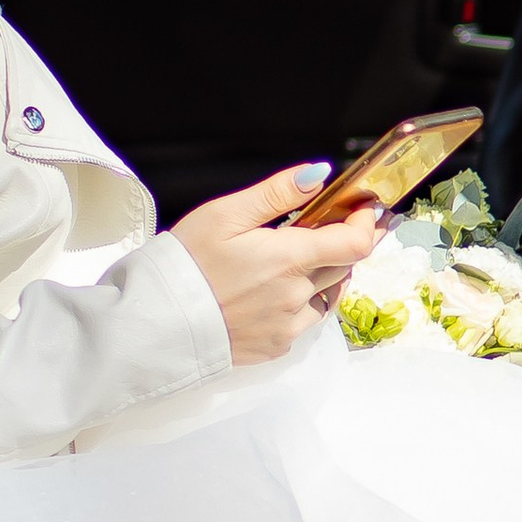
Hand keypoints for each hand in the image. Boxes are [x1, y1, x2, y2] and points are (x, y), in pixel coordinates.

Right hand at [171, 164, 384, 364]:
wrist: (155, 323)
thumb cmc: (185, 264)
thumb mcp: (225, 214)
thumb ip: (277, 193)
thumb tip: (319, 174)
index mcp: (289, 259)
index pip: (356, 244)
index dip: (367, 224)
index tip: (365, 209)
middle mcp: (296, 296)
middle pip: (343, 267)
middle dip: (339, 245)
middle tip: (318, 229)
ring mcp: (288, 326)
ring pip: (326, 296)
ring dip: (321, 276)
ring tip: (290, 262)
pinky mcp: (276, 347)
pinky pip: (304, 322)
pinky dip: (300, 304)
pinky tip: (271, 294)